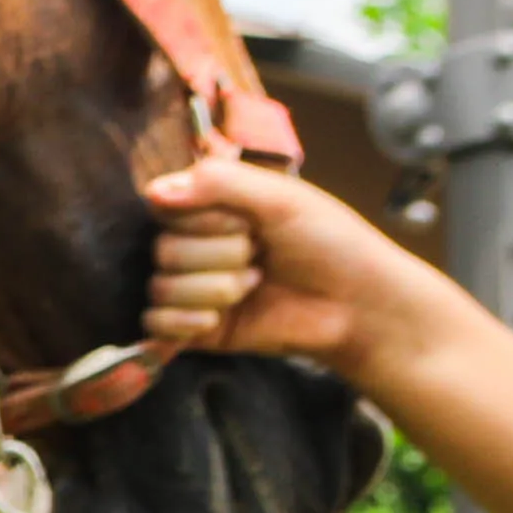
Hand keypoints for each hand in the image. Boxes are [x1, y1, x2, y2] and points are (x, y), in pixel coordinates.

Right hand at [143, 148, 490, 378]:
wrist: (359, 306)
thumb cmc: (333, 245)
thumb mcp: (282, 199)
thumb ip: (220, 183)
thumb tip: (153, 191)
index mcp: (215, 210)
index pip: (165, 206)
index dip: (201, 219)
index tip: (245, 223)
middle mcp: (198, 247)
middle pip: (164, 250)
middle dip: (217, 257)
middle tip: (260, 258)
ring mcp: (194, 289)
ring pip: (162, 287)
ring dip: (213, 290)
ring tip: (255, 287)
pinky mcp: (194, 329)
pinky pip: (155, 324)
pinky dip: (184, 323)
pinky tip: (216, 320)